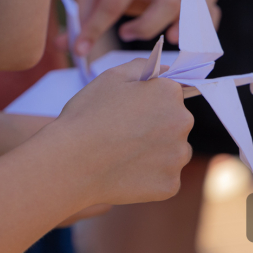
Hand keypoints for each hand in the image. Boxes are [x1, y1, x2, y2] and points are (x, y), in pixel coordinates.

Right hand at [54, 58, 193, 205]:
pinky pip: (165, 178)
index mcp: (170, 94)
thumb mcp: (112, 77)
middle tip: (124, 136)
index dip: (150, 104)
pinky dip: (150, 178)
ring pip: (173, 152)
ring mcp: (178, 156)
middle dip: (157, 128)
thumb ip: (144, 67)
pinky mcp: (170, 185)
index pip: (171, 95)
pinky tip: (126, 174)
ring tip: (124, 156)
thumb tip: (165, 70)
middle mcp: (182, 123)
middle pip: (175, 124)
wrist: (70, 163)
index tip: (131, 113)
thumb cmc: (87, 117)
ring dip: (156, 154)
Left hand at [56, 0, 220, 55]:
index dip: (96, 28)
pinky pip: (211, 4)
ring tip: (174, 41)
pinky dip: (208, 24)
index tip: (81, 48)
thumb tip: (66, 48)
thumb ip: (79, 19)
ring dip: (193, 23)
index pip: (116, 0)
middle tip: (127, 35)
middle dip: (151, 25)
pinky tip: (192, 44)